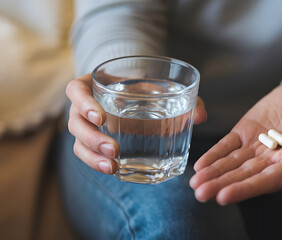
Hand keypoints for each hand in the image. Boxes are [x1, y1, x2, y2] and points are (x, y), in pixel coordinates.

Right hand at [66, 73, 207, 173]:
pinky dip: (98, 163)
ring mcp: (87, 126)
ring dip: (93, 157)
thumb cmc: (146, 89)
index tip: (101, 117)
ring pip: (78, 143)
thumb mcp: (162, 88)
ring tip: (113, 167)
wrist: (137, 94)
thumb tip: (201, 116)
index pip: (76, 90)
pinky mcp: (93, 142)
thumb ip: (183, 98)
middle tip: (114, 149)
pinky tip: (114, 170)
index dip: (83, 103)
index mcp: (95, 85)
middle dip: (92, 138)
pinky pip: (88, 155)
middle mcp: (85, 106)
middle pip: (75, 122)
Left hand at [190, 81, 281, 204]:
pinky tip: (200, 165)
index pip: (268, 180)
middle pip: (245, 175)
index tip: (224, 196)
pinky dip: (214, 154)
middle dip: (222, 184)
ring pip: (233, 163)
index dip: (246, 188)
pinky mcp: (247, 132)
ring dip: (214, 173)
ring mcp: (258, 146)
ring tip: (195, 184)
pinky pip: (228, 145)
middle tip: (200, 193)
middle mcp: (274, 160)